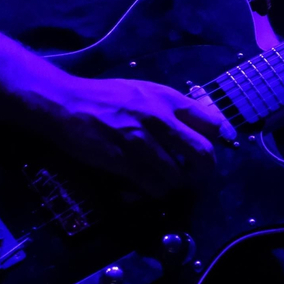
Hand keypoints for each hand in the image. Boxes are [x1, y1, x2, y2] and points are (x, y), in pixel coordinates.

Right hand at [36, 74, 237, 196]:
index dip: (216, 142)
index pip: (211, 122)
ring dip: (175, 185)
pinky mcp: (123, 160)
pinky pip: (152, 186)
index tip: (210, 152)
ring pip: (178, 176)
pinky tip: (146, 188)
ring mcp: (141, 140)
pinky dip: (153, 192)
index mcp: (167, 98)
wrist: (66, 103)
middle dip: (203, 171)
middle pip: (202, 154)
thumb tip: (198, 127)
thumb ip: (170, 108)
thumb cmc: (106, 97)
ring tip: (166, 183)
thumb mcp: (143, 92)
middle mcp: (159, 117)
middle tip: (195, 177)